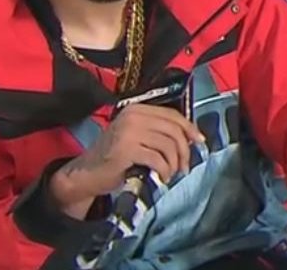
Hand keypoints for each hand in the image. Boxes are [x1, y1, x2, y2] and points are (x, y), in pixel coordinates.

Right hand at [50, 104, 203, 208]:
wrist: (87, 172)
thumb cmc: (115, 157)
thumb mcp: (136, 137)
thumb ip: (158, 132)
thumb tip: (192, 137)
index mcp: (137, 109)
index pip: (172, 115)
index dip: (189, 128)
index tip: (199, 142)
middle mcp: (133, 116)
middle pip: (173, 130)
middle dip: (184, 150)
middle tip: (185, 167)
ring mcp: (129, 132)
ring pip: (168, 145)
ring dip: (175, 163)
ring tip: (171, 174)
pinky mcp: (126, 150)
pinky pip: (158, 159)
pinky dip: (165, 170)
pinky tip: (162, 177)